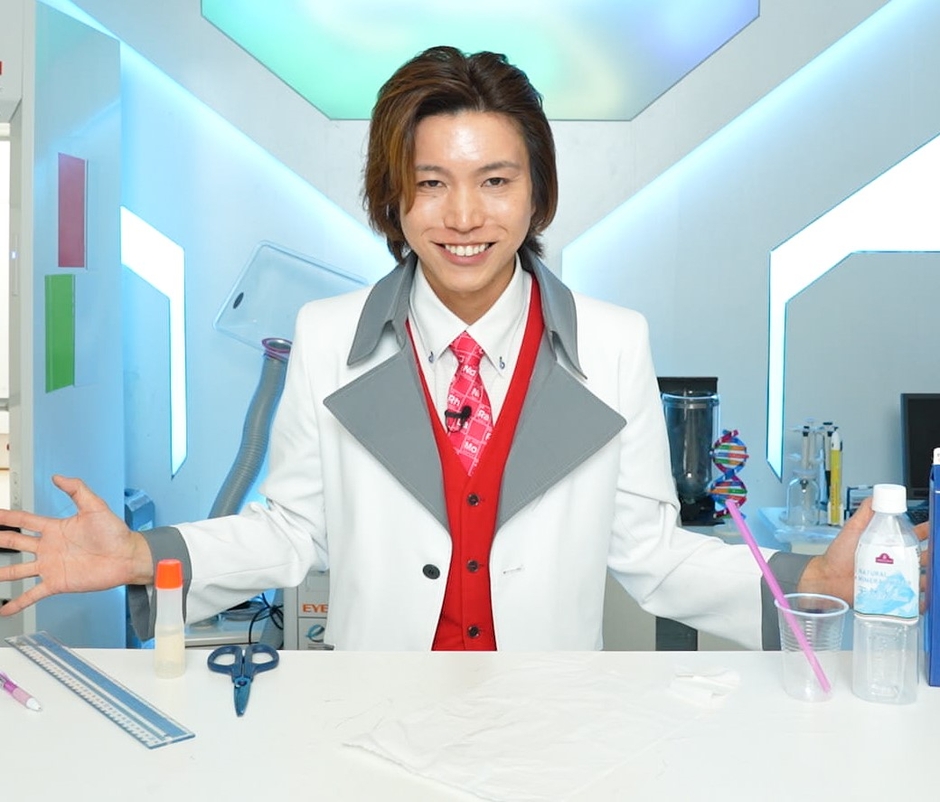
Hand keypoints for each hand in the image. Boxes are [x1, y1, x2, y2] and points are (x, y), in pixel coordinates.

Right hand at [0, 475, 152, 615]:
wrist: (127, 556)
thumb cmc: (115, 532)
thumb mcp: (95, 506)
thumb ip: (77, 490)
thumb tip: (58, 477)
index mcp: (55, 529)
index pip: (23, 521)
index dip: (6, 517)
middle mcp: (49, 548)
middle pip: (15, 543)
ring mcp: (51, 566)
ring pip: (17, 570)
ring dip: (1, 573)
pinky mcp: (57, 583)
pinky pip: (32, 594)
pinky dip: (17, 603)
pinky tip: (4, 611)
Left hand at [798, 498, 929, 606]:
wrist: (827, 579)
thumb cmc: (838, 555)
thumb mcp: (853, 529)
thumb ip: (866, 513)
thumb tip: (877, 495)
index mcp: (886, 545)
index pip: (911, 536)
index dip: (925, 533)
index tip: (934, 529)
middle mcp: (892, 562)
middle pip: (919, 558)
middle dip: (931, 556)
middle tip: (935, 555)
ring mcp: (892, 578)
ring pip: (918, 578)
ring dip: (928, 578)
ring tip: (931, 577)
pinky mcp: (889, 595)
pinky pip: (909, 599)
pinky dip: (920, 601)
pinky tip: (926, 600)